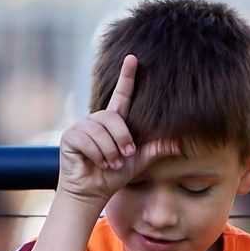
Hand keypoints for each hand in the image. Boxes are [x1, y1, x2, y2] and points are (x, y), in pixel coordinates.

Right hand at [56, 55, 179, 208]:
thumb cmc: (113, 176)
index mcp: (113, 122)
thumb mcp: (138, 161)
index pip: (122, 95)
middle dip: (121, 140)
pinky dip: (97, 155)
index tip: (132, 58)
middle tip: (124, 157)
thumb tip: (179, 145)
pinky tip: (96, 164)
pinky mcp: (70, 136)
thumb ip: (155, 150)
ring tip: (110, 163)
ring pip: (101, 131)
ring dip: (110, 152)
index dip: (127, 77)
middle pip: (113, 118)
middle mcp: (97, 120)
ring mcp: (82, 126)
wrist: (93, 192)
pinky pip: (88, 140)